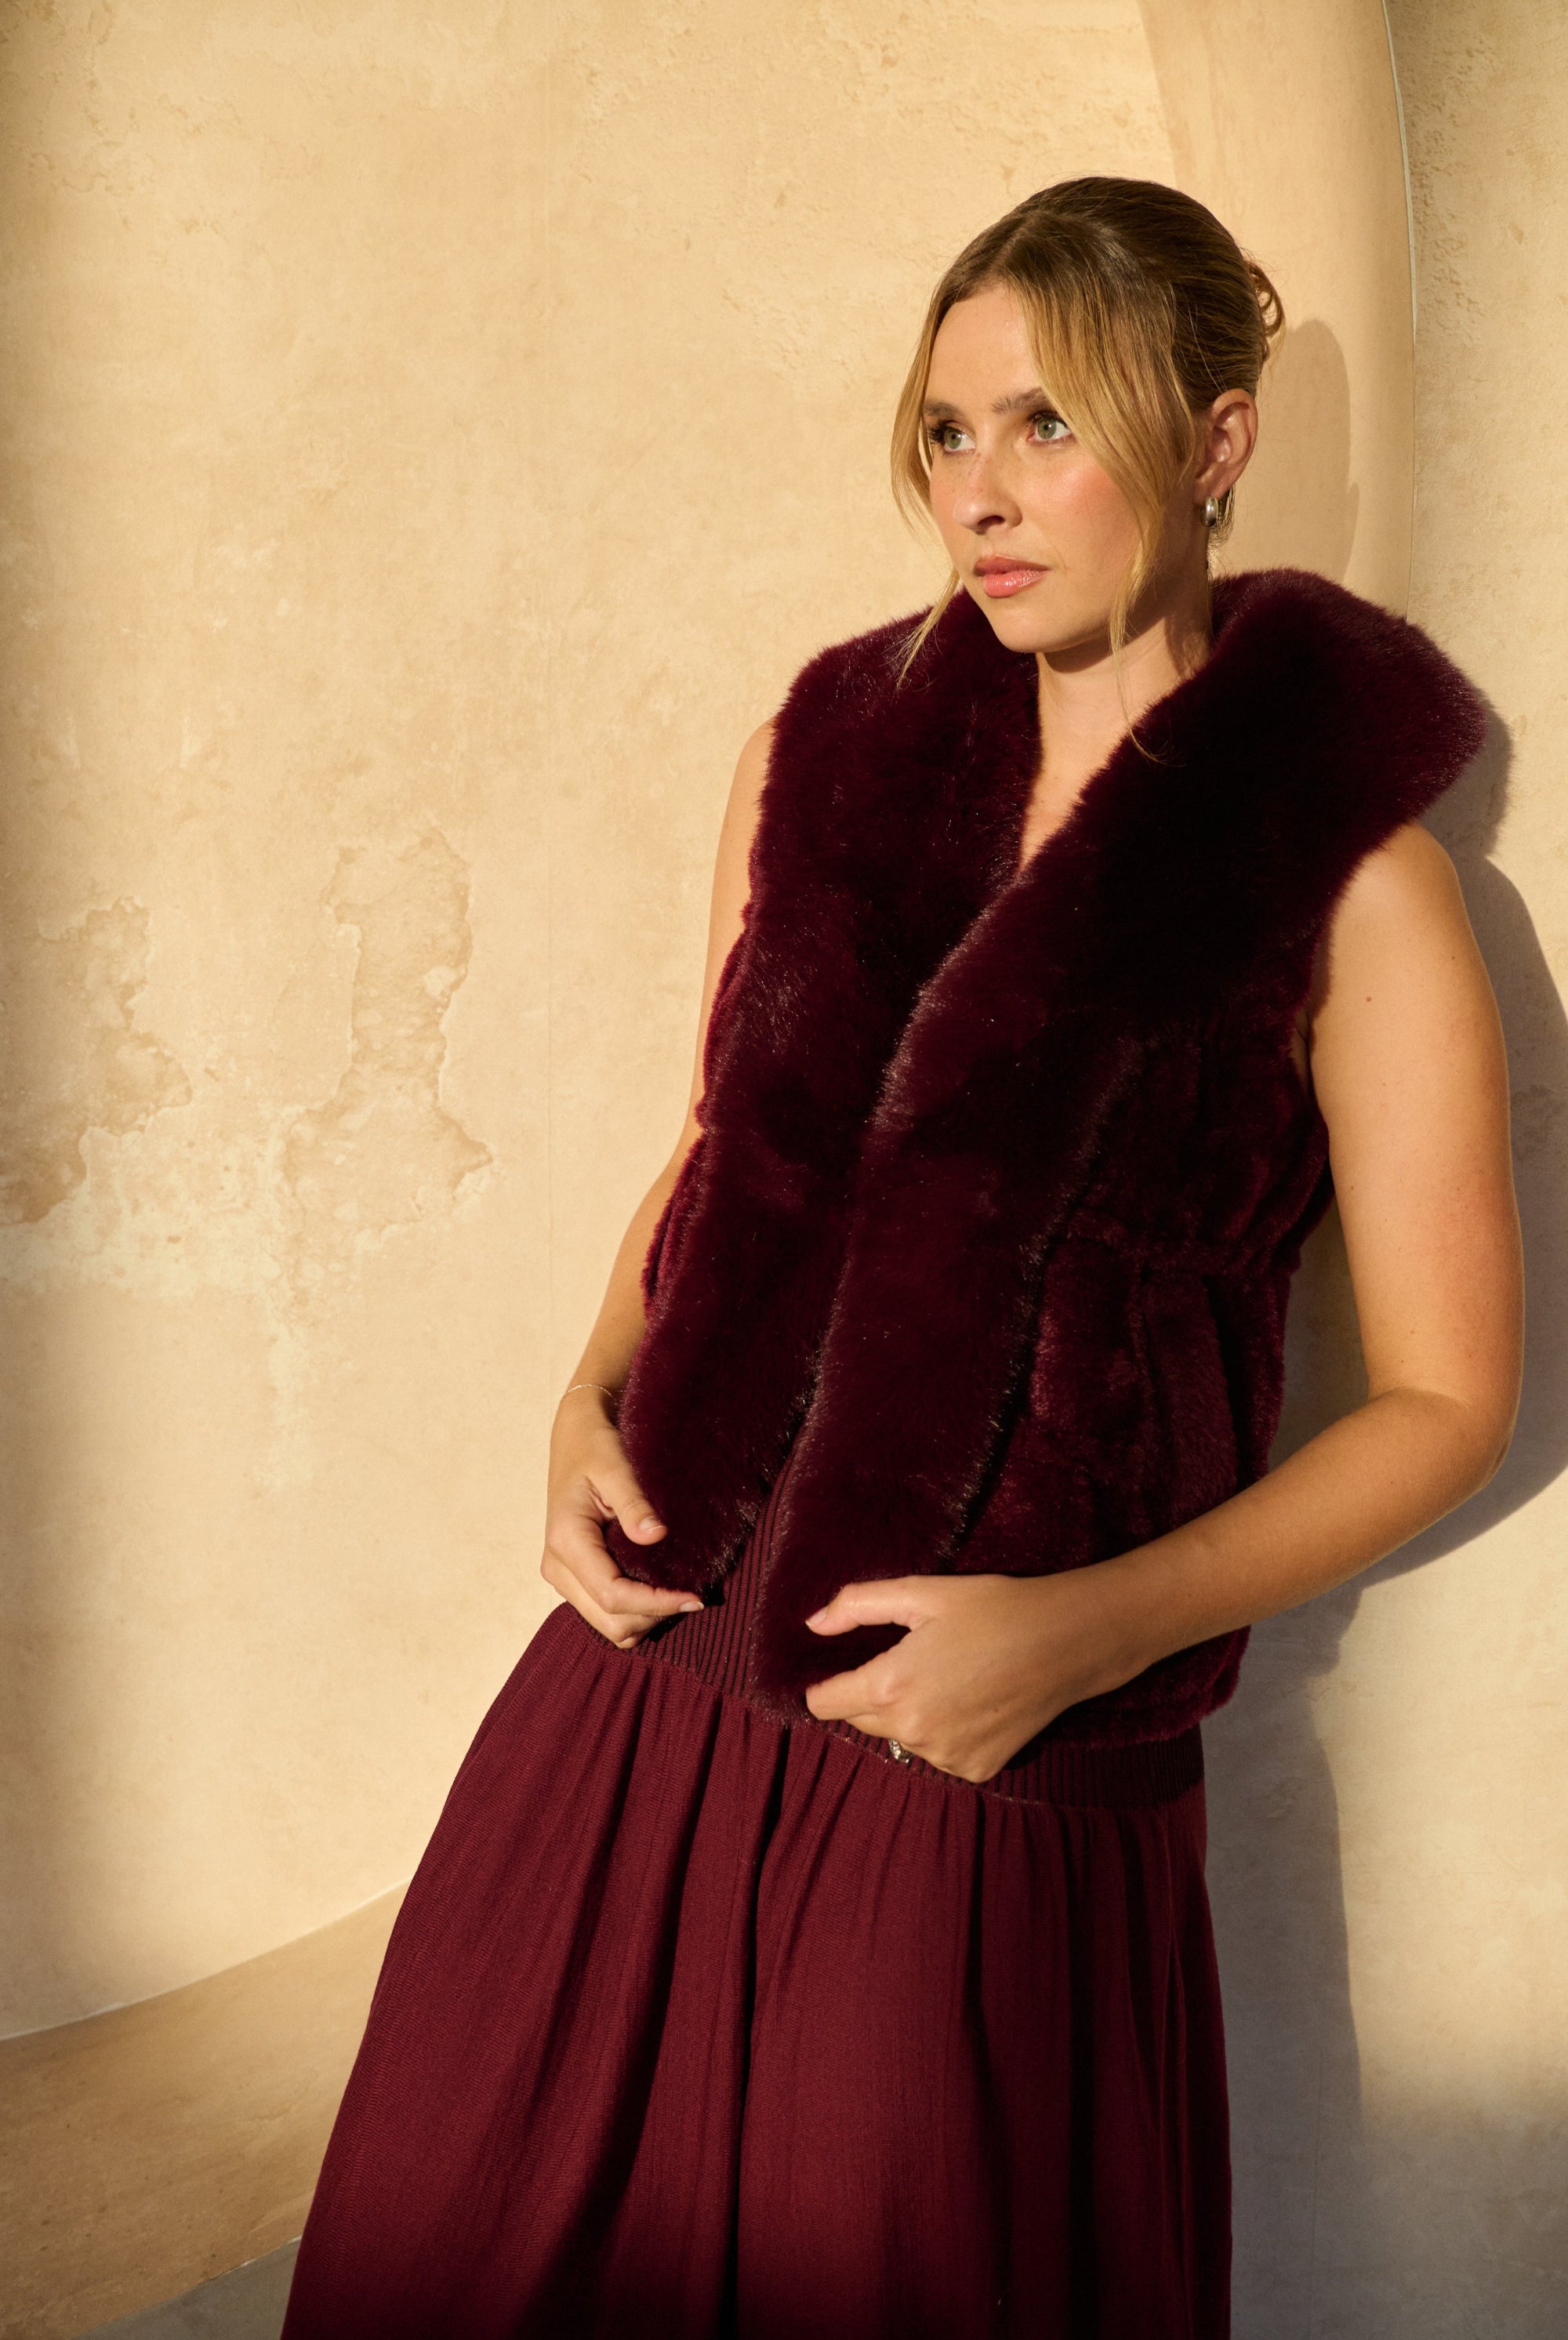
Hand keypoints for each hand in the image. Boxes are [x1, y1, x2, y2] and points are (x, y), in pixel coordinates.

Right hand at [540, 1390, 701, 1648]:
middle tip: (694, 1594)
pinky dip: (637, 1610)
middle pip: (611, 1622)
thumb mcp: (615, 1466)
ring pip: (609, 1625)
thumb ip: (634, 1503)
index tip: (696, 1595)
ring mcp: (564, 1576)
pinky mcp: (575, 1577)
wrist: (577, 1436)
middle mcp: (557, 1567)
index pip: (613, 1595)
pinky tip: (661, 1586)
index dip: (657, 1603)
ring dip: (647, 1616)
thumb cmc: (596, 1446)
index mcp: (566, 1541)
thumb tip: (657, 1535)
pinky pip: (607, 1612)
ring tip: (679, 1589)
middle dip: (654, 1615)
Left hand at [802, 1568, 1128, 1783]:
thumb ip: (858, 1605)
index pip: (824, 1703)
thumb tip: (813, 1625)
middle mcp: (913, 1731)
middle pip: (860, 1720)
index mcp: (890, 1686)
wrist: (1068, 1642)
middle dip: (872, 1693)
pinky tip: (973, 1700)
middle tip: (911, 1658)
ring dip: (910, 1713)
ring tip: (951, 1675)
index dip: (825, 1683)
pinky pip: (938, 1752)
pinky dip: (945, 1731)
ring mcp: (945, 1756)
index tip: (838, 1668)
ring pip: (900, 1736)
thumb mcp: (921, 1592)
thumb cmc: (994, 1608)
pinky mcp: (975, 1769)